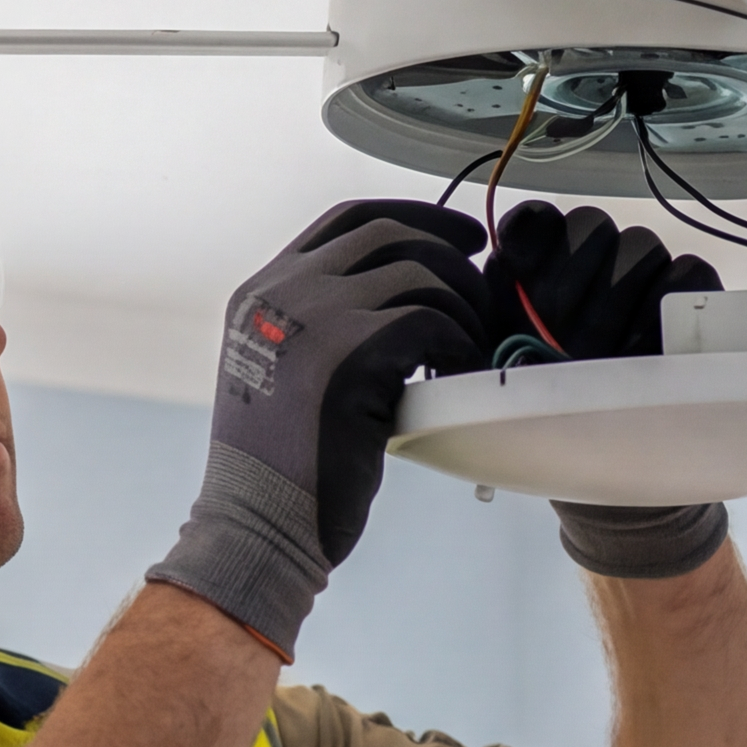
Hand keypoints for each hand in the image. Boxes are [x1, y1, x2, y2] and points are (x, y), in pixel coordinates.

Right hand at [151, 200, 487, 658]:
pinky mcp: (345, 355)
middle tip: (486, 288)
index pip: (348, 219)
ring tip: (472, 342)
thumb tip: (399, 296)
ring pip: (417, 271)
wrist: (259, 529)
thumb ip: (320, 328)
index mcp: (262, 292)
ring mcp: (309, 318)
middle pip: (388, 231)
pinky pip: (428, 320)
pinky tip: (460, 370)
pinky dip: (457, 340)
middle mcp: (280, 292)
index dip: (414, 217)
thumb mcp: (285, 376)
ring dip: (460, 303)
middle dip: (450, 251)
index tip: (460, 237)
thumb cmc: (284, 471)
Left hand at [487, 200, 736, 580]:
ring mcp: (640, 283)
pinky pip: (686, 273)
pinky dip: (664, 304)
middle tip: (563, 339)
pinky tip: (644, 351)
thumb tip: (450, 302)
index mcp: (532, 278)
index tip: (521, 278)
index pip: (535, 222)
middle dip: (573, 281)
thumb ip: (464, 337)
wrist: (596, 471)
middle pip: (590, 226)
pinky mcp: (685, 304)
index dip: (531, 240)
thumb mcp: (480, 385)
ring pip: (638, 247)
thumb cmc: (533, 425)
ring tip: (603, 358)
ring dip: (616, 301)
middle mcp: (587, 269)